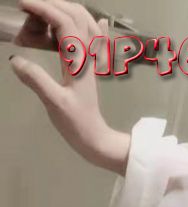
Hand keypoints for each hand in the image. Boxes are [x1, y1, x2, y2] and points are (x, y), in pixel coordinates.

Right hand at [10, 0, 130, 173]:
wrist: (96, 139)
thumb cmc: (76, 123)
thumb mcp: (54, 103)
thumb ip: (36, 80)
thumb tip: (15, 59)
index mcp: (78, 61)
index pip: (65, 22)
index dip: (44, 8)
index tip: (23, 4)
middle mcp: (87, 56)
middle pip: (75, 15)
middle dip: (50, 5)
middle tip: (27, 11)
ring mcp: (90, 60)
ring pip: (84, 24)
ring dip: (63, 12)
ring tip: (40, 15)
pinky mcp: (88, 67)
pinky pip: (94, 40)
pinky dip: (94, 26)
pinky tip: (101, 21)